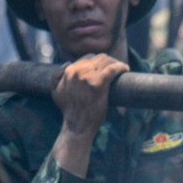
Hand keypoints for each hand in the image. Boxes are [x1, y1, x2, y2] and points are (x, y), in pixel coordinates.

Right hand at [50, 54, 127, 175]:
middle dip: (109, 60)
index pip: (88, 58)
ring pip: (106, 61)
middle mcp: (77, 71)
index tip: (107, 66)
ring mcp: (88, 77)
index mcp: (68, 71)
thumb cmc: (69, 111)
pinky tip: (126, 69)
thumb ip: (56, 77)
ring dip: (116, 63)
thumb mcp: (56, 92)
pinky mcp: (99, 84)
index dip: (99, 61)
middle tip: (117, 67)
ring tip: (122, 68)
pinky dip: (121, 67)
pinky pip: (112, 69)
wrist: (77, 125)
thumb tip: (67, 63)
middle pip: (99, 57)